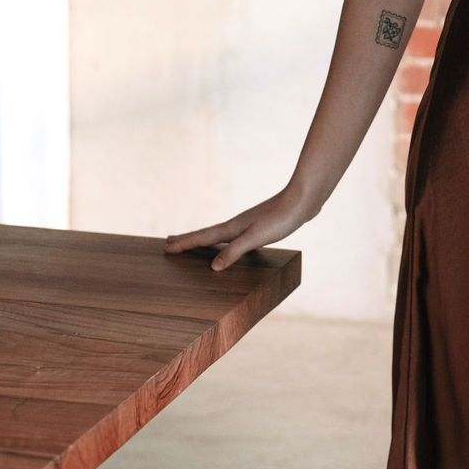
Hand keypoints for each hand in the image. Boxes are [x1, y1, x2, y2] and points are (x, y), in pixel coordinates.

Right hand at [164, 185, 313, 272]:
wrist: (303, 200)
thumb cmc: (281, 218)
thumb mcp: (256, 237)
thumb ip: (234, 251)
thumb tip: (213, 267)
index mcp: (233, 228)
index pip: (203, 237)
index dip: (185, 243)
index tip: (166, 247)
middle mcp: (237, 225)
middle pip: (207, 234)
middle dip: (188, 239)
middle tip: (169, 242)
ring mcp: (248, 225)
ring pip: (220, 235)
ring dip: (205, 239)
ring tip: (195, 243)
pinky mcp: (260, 227)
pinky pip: (234, 237)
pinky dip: (225, 242)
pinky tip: (232, 245)